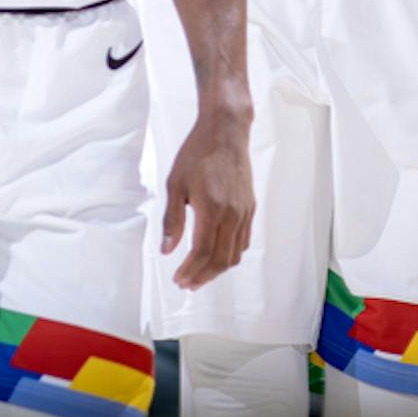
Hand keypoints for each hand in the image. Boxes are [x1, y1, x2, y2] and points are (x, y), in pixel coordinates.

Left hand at [162, 100, 254, 288]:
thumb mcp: (175, 185)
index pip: (202, 252)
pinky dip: (232, 254)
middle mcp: (232, 213)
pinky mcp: (250, 206)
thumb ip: (172, 220)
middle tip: (187, 284)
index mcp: (212, 209)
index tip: (177, 279)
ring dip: (218, 269)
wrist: (225, 132)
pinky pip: (244, 239)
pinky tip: (218, 254)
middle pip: (221, 259)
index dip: (189, 271)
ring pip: (236, 253)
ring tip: (200, 274)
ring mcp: (244, 211)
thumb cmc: (198, 154)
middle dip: (203, 276)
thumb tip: (167, 250)